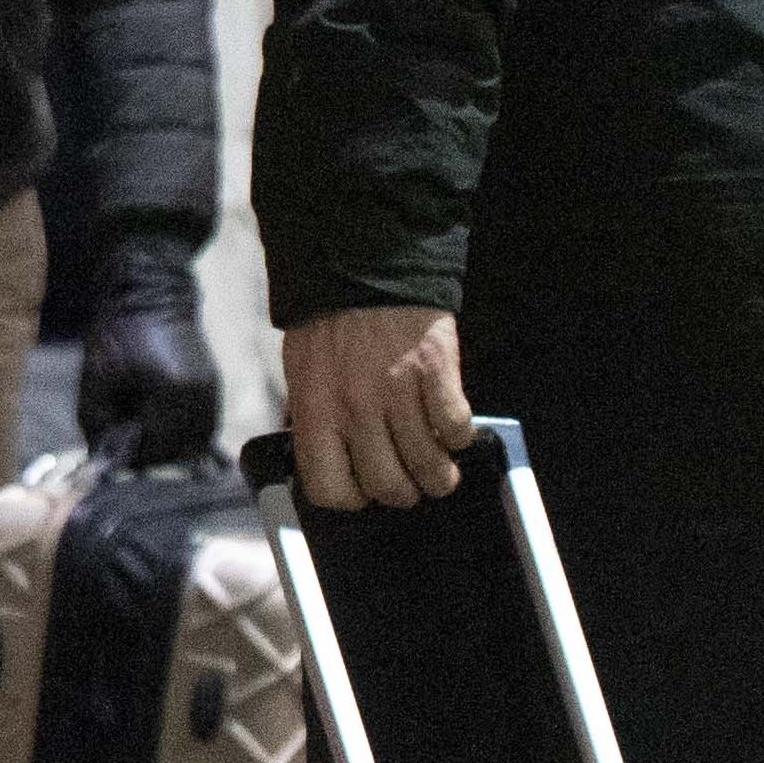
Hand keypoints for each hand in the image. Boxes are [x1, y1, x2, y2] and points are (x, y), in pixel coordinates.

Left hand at [73, 234, 221, 464]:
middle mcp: (200, 397)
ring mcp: (212, 391)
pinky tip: (157, 418)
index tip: (111, 447)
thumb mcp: (95, 380)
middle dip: (150, 451)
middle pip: (179, 451)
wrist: (149, 291)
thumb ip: (97, 424)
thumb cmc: (117, 331)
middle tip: (123, 434)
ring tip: (139, 422)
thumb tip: (105, 460)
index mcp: (173, 394)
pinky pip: (202, 424)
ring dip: (168, 442)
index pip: (157, 450)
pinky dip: (182, 430)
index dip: (131, 456)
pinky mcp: (213, 386)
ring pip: (194, 441)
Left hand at [282, 304, 472, 508]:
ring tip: (439, 471)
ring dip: (438, 476)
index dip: (350, 497)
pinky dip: (459, 437)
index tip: (361, 489)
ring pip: (428, 465)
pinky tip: (452, 430)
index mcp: (315, 411)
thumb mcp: (304, 374)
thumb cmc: (329, 323)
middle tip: (408, 483)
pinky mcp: (435, 371)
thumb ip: (316, 419)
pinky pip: (455, 427)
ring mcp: (397, 391)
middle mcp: (355, 408)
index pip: (329, 488)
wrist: (363, 265)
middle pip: (387, 485)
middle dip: (402, 492)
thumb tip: (331, 461)